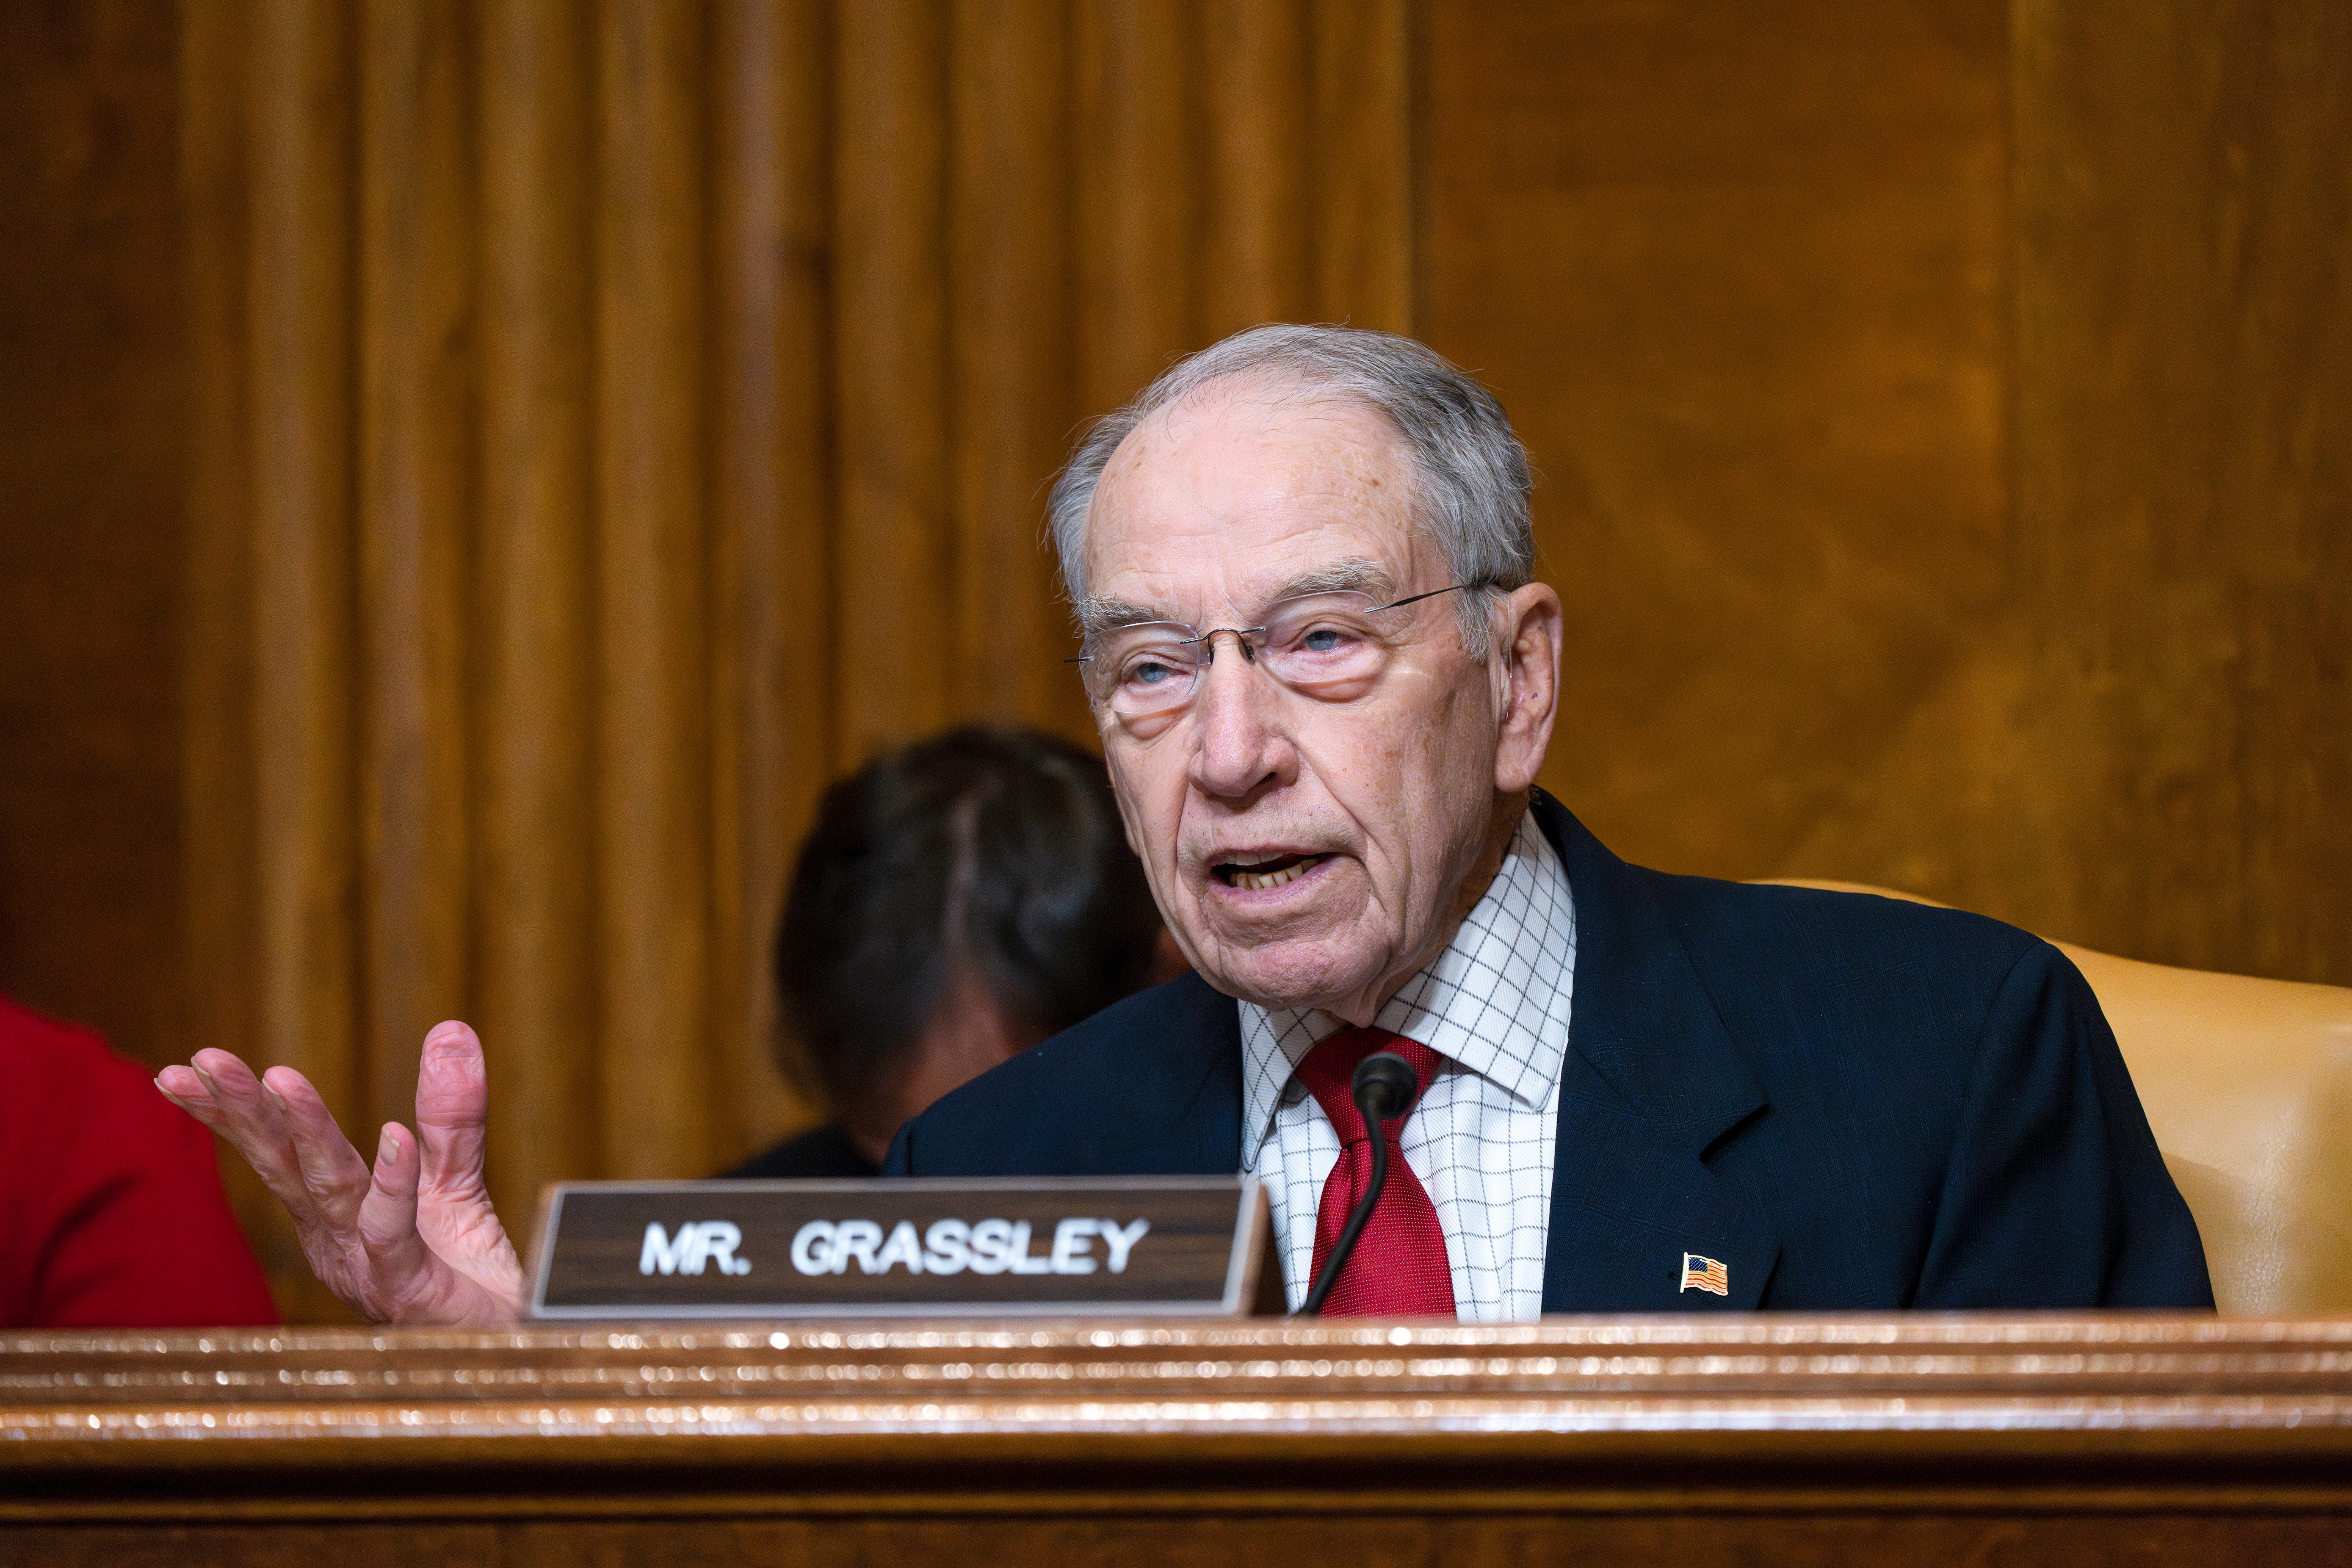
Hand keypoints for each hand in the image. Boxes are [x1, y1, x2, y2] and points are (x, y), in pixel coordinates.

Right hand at [156, 1022, 526, 1325]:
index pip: (276, 1151)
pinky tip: (394, 1137)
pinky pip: (394, 1233)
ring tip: (280, 1080)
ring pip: (328, 1191)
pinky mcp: (410, 1291)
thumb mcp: (457, 1175)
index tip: (195, 1063)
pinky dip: (393, 1184)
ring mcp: (368, 1266)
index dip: (237, 1107)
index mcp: (333, 1212)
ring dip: (306, 1133)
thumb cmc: (466, 1272)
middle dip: (242, 1112)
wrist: (507, 1342)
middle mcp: (337, 1239)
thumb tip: (451, 1029)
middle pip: (283, 1166)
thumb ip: (449, 1111)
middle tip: (202, 1061)